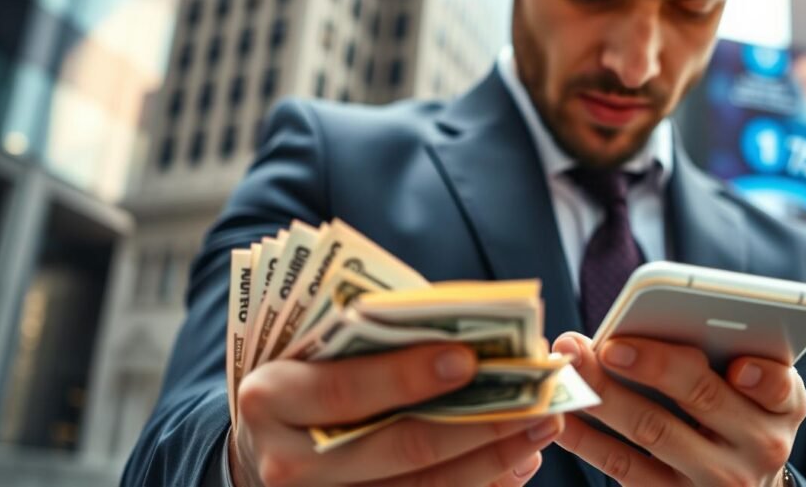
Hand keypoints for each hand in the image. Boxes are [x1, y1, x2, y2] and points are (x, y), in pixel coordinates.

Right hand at [231, 343, 563, 486]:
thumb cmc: (304, 379)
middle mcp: (287, 462)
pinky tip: (516, 463)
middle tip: (534, 400)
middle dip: (476, 424)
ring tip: (541, 428)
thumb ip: (376, 337)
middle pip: (396, 449)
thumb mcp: (315, 351)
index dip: (408, 376)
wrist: (265, 448)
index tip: (469, 359)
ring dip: (491, 460)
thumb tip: (466, 334)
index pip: (345, 390)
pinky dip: (477, 486)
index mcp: (272, 398)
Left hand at [552, 333, 805, 486]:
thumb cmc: (741, 410)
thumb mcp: (760, 388)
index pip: (778, 387)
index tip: (737, 363)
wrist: (743, 484)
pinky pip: (623, 464)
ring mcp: (715, 479)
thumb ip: (735, 353)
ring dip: (605, 393)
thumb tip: (661, 319)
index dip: (760, 376)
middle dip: (651, 363)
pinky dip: (587, 436)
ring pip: (652, 429)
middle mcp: (757, 445)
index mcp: (783, 405)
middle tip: (608, 343)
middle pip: (699, 396)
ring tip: (571, 364)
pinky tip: (562, 411)